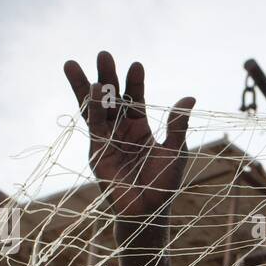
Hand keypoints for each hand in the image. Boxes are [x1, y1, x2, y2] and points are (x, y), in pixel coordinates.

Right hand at [63, 51, 195, 219]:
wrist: (149, 211)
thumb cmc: (164, 184)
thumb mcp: (175, 151)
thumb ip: (177, 125)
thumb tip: (190, 98)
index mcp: (140, 128)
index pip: (135, 99)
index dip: (135, 82)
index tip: (136, 65)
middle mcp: (121, 130)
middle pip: (112, 98)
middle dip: (107, 77)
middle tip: (103, 54)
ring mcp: (107, 140)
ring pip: (95, 108)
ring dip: (88, 87)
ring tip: (76, 64)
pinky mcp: (97, 151)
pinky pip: (94, 126)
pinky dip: (92, 108)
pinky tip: (93, 91)